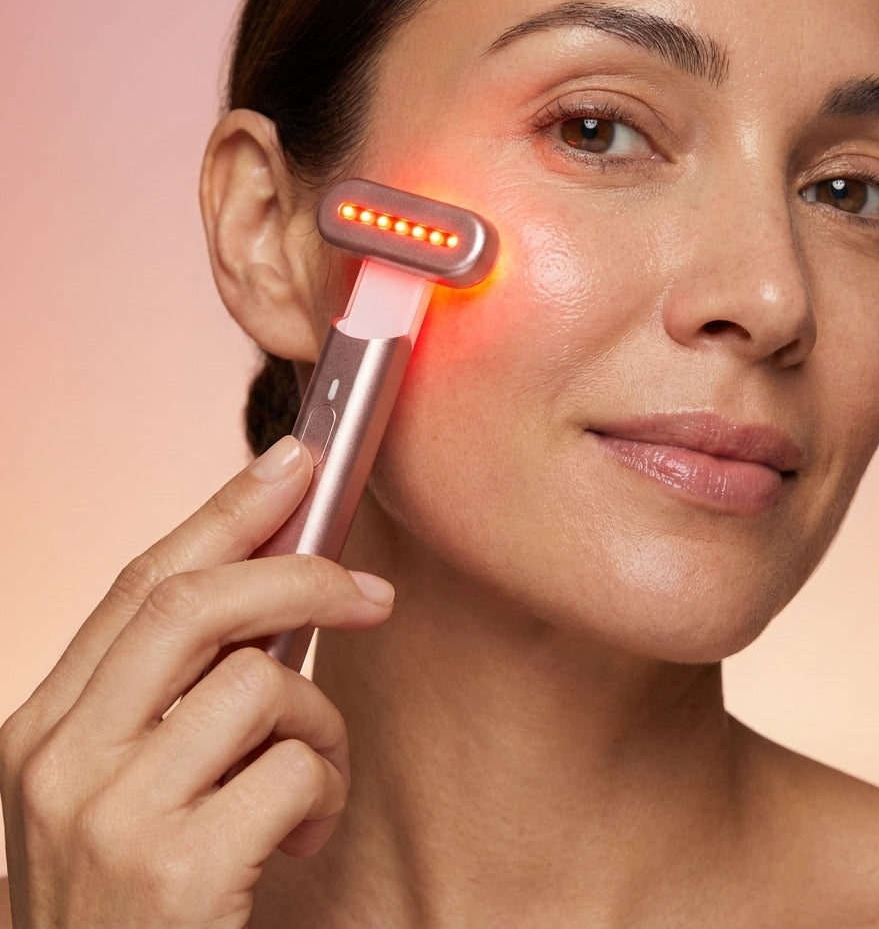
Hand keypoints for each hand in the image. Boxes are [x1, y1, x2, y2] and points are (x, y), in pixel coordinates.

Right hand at [0, 437, 393, 927]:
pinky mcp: (176, 876)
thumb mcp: (129, 787)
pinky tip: (302, 834)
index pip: (139, 583)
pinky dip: (323, 789)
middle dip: (301, 577)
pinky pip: (294, 769)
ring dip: (319, 721)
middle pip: (194, 606)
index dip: (226, 512)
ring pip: (260, 684)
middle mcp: (55, 764)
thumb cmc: (140, 904)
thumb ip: (175, 699)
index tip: (295, 462)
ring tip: (313, 776)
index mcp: (40, 731)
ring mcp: (108, 820)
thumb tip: (276, 597)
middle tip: (370, 593)